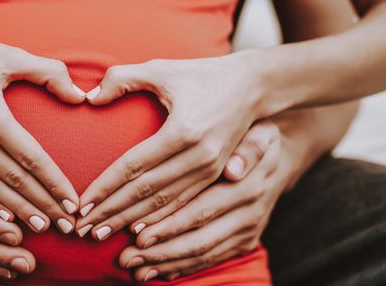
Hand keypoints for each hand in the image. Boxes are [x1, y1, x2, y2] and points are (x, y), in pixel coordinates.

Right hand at [0, 27, 84, 233]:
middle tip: (66, 226)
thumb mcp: (8, 54)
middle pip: (11, 179)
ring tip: (41, 229)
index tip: (73, 202)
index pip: (29, 157)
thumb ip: (48, 72)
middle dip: (41, 205)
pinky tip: (4, 220)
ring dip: (16, 211)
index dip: (53, 182)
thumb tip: (79, 96)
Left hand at [76, 57, 260, 238]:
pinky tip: (136, 231)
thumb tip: (89, 98)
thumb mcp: (161, 69)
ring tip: (100, 234)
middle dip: (111, 212)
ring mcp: (210, 169)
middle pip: (145, 192)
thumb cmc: (202, 74)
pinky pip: (181, 203)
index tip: (82, 204)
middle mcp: (199, 156)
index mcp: (183, 130)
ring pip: (163, 204)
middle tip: (82, 229)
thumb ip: (122, 78)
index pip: (133, 166)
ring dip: (129, 221)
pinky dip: (157, 219)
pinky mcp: (214, 175)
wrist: (253, 85)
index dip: (105, 188)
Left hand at [118, 121, 287, 281]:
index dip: (169, 225)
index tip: (137, 233)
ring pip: (203, 254)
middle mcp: (249, 213)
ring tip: (134, 270)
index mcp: (249, 186)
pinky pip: (211, 259)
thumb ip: (249, 147)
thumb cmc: (252, 138)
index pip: (202, 210)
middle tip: (126, 258)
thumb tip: (233, 169)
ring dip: (166, 264)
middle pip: (199, 240)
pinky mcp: (244, 242)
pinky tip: (157, 272)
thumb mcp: (258, 133)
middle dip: (160, 252)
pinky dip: (183, 267)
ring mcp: (247, 231)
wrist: (277, 160)